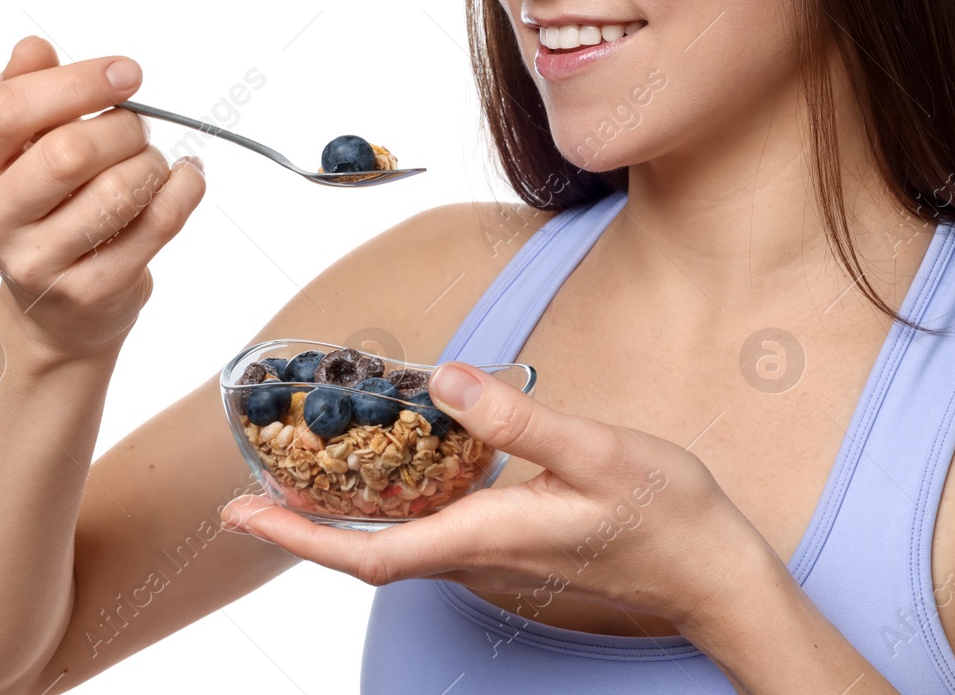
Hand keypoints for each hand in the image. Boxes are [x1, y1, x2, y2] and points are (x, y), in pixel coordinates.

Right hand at [0, 36, 205, 352]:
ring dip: (152, 163)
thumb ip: (24, 91)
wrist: (56, 307)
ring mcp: (36, 263)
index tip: (126, 72)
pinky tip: (184, 179)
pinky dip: (184, 190)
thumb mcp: (21, 146)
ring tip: (150, 162)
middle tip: (138, 128)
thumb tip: (33, 48)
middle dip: (123, 128)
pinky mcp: (89, 291)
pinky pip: (157, 224)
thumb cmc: (43, 206)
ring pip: (117, 190)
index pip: (8, 111)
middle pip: (67, 152)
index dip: (76, 82)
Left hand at [221, 361, 766, 629]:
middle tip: (253, 490)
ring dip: (347, 521)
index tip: (242, 515)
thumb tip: (447, 380)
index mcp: (487, 538)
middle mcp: (480, 562)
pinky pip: (435, 540)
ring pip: (401, 548)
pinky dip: (396, 513)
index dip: (298, 537)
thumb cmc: (665, 515)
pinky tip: (400, 477)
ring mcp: (497, 565)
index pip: (369, 552)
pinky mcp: (515, 556)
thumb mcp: (598, 453)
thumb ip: (518, 420)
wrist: (712, 575)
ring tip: (308, 477)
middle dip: (305, 527)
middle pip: (371, 554)